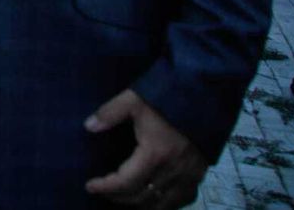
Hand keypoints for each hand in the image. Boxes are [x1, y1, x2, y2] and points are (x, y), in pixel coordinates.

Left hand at [84, 89, 206, 207]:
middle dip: (118, 197)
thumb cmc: (167, 97)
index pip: (126, 182)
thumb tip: (88, 126)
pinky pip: (183, 200)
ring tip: (123, 197)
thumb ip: (110, 113)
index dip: (106, 187)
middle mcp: (173, 170)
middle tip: (103, 190)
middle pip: (142, 197)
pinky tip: (154, 199)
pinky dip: (165, 204)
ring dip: (140, 204)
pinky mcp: (200, 174)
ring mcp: (189, 175)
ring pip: (162, 204)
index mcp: (155, 154)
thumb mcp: (134, 99)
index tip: (90, 186)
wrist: (204, 95)